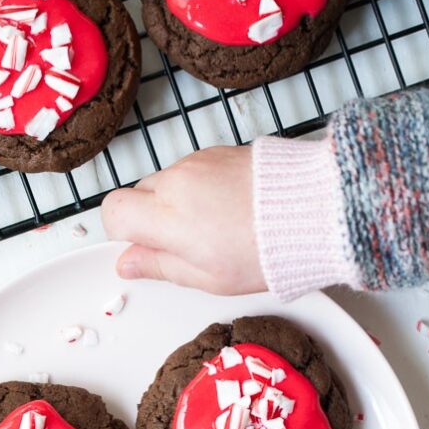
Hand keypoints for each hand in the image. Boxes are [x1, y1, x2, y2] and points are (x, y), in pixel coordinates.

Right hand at [101, 146, 264, 294]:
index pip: (112, 211)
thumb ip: (160, 267)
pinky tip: (229, 209)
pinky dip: (200, 189)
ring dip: (178, 204)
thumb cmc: (265, 250)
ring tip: (215, 228)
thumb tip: (128, 263)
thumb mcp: (208, 277)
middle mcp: (177, 180)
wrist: (315, 210)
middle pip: (138, 194)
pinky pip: (193, 170)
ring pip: (166, 182)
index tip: (145, 248)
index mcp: (167, 216)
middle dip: (152, 218)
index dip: (122, 232)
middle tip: (187, 245)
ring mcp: (198, 161)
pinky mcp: (219, 150)